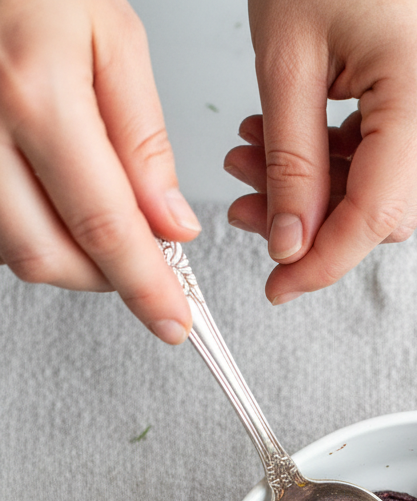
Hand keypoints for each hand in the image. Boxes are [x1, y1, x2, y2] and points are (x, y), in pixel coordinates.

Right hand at [0, 0, 199, 342]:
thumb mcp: (112, 39)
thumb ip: (144, 141)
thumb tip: (171, 226)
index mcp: (36, 94)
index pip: (104, 226)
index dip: (146, 286)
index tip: (175, 319)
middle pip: (47, 255)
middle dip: (105, 279)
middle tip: (144, 266)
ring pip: (12, 251)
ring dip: (66, 257)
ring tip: (100, 217)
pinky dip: (31, 230)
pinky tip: (55, 199)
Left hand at [224, 0, 416, 303]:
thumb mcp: (284, 62)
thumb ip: (290, 164)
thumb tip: (291, 244)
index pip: (375, 215)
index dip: (323, 261)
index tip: (281, 286)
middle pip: (388, 213)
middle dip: (315, 225)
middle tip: (251, 212)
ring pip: (389, 193)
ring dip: (321, 195)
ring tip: (254, 162)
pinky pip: (392, 161)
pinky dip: (339, 167)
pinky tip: (290, 144)